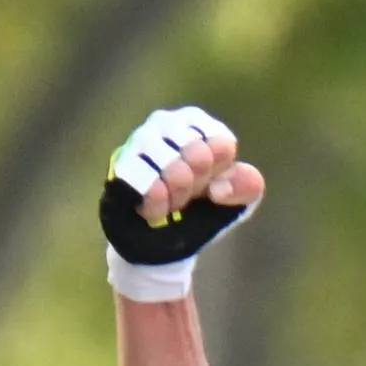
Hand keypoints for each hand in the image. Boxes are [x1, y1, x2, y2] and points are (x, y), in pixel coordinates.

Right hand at [100, 105, 264, 301]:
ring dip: (177, 197)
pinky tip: (154, 212)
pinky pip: (148, 185)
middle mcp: (164, 123)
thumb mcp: (236, 201)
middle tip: (187, 196)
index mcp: (195, 122)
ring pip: (172, 168)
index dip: (218, 174)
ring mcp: (138, 142)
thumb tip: (219, 188)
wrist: (160, 242)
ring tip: (170, 204)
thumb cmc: (198, 210)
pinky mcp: (119, 168)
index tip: (208, 184)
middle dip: (197, 186)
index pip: (220, 144)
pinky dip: (157, 206)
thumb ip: (247, 187)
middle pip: (197, 154)